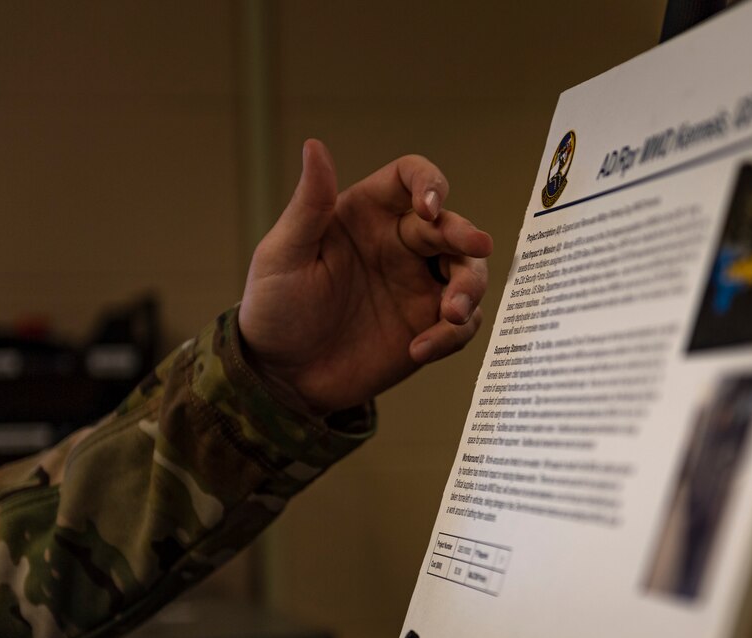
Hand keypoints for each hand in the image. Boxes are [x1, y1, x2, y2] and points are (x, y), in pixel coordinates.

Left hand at [238, 140, 492, 414]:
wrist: (282, 377)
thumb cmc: (275, 309)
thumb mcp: (283, 255)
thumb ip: (308, 204)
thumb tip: (314, 146)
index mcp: (367, 215)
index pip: (410, 178)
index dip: (429, 183)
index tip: (429, 208)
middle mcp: (400, 245)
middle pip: (451, 225)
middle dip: (466, 236)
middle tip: (476, 248)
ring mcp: (417, 286)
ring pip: (469, 271)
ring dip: (470, 288)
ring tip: (451, 314)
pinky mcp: (427, 327)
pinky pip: (461, 324)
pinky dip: (450, 335)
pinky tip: (418, 350)